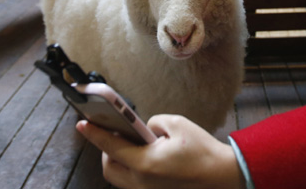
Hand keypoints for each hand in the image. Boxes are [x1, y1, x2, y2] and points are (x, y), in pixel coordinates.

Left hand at [76, 114, 245, 188]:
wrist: (223, 177)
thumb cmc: (202, 150)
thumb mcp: (177, 124)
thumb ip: (153, 122)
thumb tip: (144, 129)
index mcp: (145, 164)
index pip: (111, 147)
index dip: (94, 134)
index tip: (82, 124)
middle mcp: (142, 183)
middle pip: (110, 168)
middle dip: (107, 150)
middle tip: (116, 134)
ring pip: (121, 179)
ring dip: (120, 162)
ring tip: (130, 145)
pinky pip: (135, 184)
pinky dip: (134, 170)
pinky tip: (145, 157)